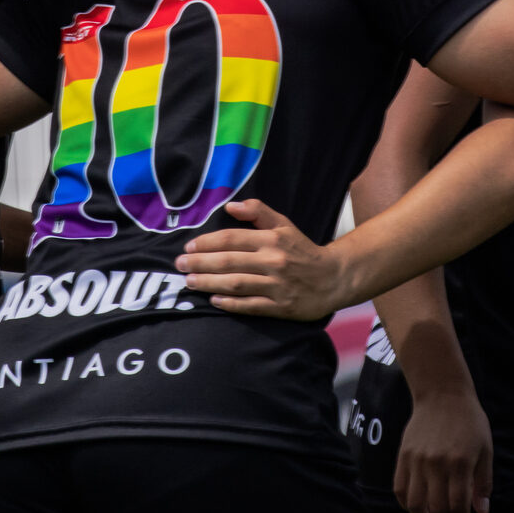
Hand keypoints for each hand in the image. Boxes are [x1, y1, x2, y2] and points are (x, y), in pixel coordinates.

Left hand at [177, 199, 350, 319]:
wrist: (333, 278)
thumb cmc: (303, 250)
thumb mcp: (284, 225)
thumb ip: (258, 212)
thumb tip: (231, 205)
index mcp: (272, 239)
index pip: (232, 238)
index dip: (207, 242)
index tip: (189, 246)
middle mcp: (273, 261)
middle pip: (229, 261)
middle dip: (200, 263)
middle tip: (179, 264)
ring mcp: (276, 285)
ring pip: (235, 283)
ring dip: (208, 283)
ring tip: (189, 281)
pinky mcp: (280, 307)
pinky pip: (250, 305)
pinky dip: (230, 303)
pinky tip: (213, 300)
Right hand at [395, 388, 492, 512]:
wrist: (443, 393)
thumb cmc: (469, 421)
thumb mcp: (486, 449)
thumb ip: (483, 482)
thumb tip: (481, 512)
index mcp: (460, 463)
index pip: (458, 507)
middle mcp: (436, 464)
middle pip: (436, 510)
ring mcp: (417, 461)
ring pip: (414, 505)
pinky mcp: (403, 456)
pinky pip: (400, 489)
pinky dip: (407, 506)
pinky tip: (417, 512)